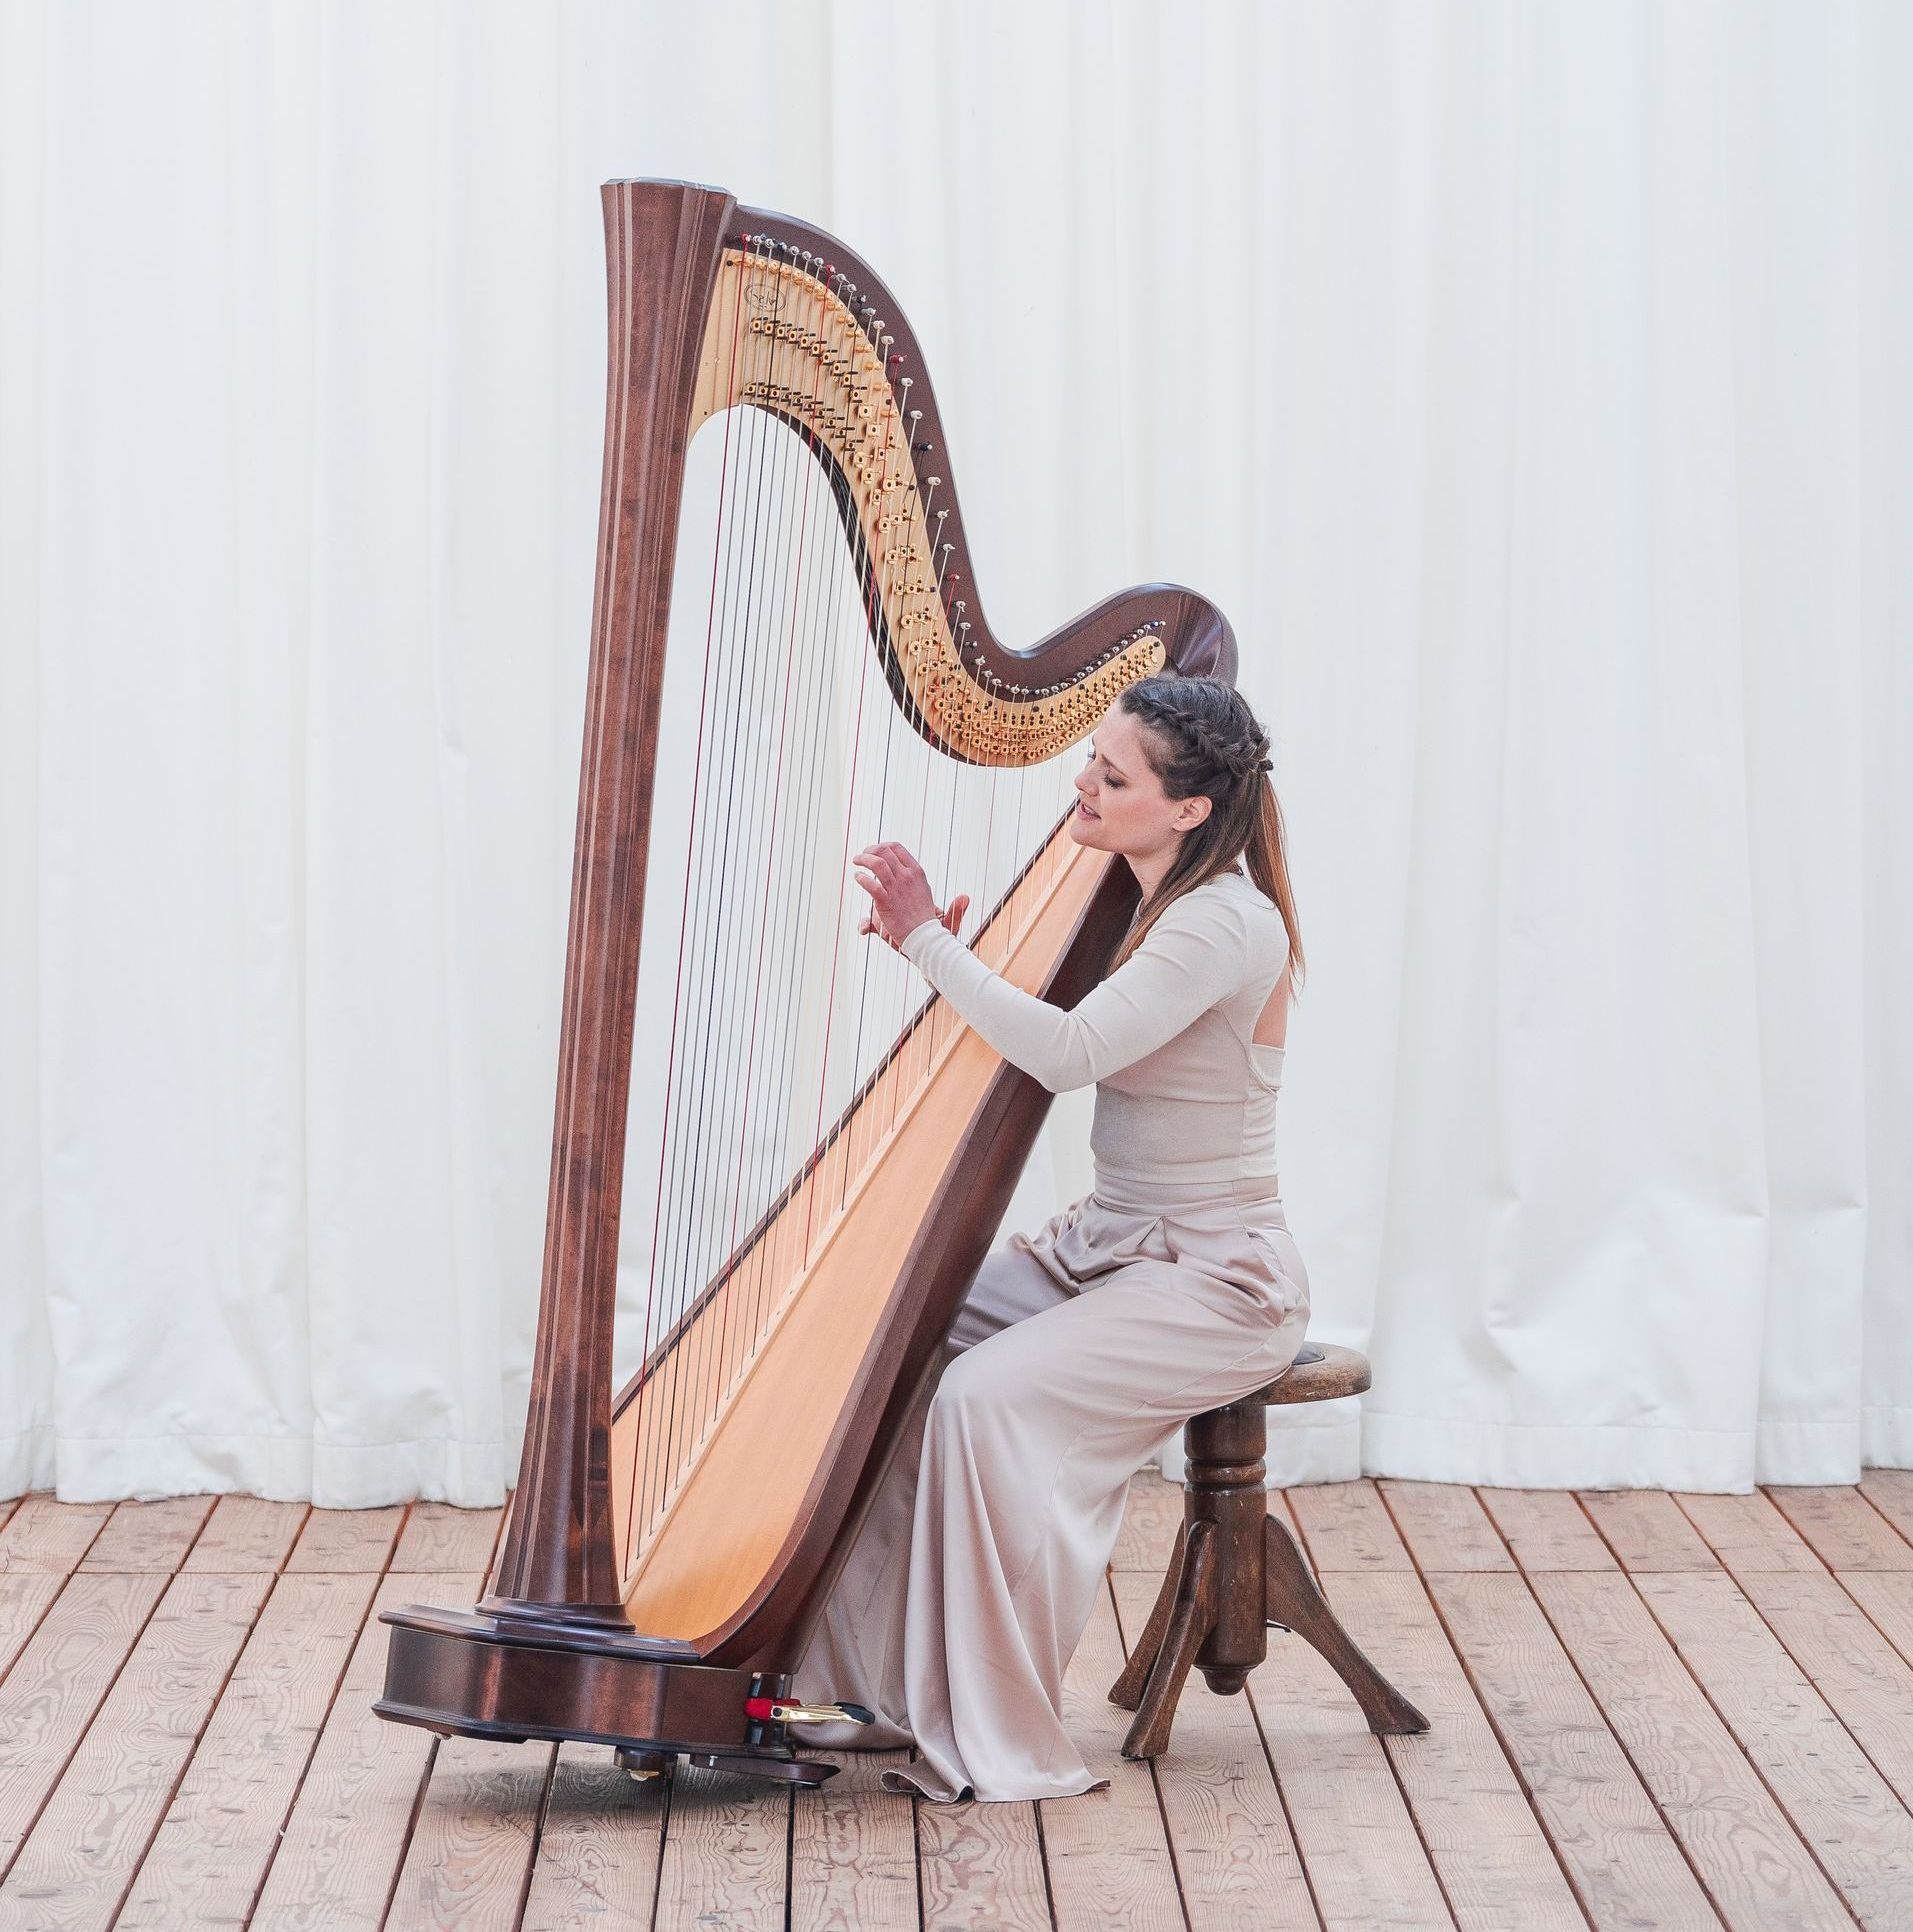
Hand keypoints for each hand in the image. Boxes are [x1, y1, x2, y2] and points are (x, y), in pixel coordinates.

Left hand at [854, 841, 969, 951]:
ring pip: (876, 863)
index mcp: (917, 873)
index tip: (874, 851)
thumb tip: (966, 898)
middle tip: (861, 856)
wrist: (924, 940)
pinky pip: (870, 883)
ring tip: (856, 861)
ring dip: (863, 859)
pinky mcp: (885, 901)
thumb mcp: (933, 905)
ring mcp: (896, 888)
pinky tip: (857, 878)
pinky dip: (861, 878)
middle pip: (884, 851)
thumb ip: (930, 891)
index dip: (882, 846)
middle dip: (869, 850)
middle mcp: (907, 877)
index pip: (897, 848)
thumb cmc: (928, 924)